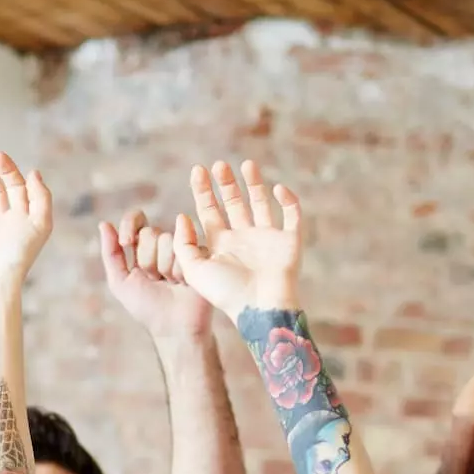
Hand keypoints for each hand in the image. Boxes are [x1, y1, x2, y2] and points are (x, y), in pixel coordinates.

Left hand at [99, 210, 211, 340]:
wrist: (174, 326)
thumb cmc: (147, 308)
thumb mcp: (120, 282)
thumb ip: (111, 254)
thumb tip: (104, 224)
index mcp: (143, 248)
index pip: (137, 219)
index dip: (130, 224)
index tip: (126, 243)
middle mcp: (163, 245)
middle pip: (150, 232)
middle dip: (147, 259)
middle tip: (155, 279)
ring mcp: (182, 248)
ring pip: (167, 239)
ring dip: (165, 267)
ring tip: (171, 283)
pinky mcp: (200, 254)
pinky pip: (186, 248)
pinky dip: (180, 270)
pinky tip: (184, 283)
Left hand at [173, 160, 301, 319]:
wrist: (259, 308)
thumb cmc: (226, 294)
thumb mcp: (194, 270)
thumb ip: (184, 244)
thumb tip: (181, 216)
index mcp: (221, 244)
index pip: (209, 211)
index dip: (203, 191)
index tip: (197, 170)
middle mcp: (243, 238)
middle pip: (233, 203)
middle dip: (226, 184)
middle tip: (218, 165)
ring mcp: (267, 239)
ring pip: (260, 203)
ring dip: (254, 184)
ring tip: (246, 164)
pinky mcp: (289, 241)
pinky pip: (291, 215)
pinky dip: (288, 200)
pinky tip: (277, 188)